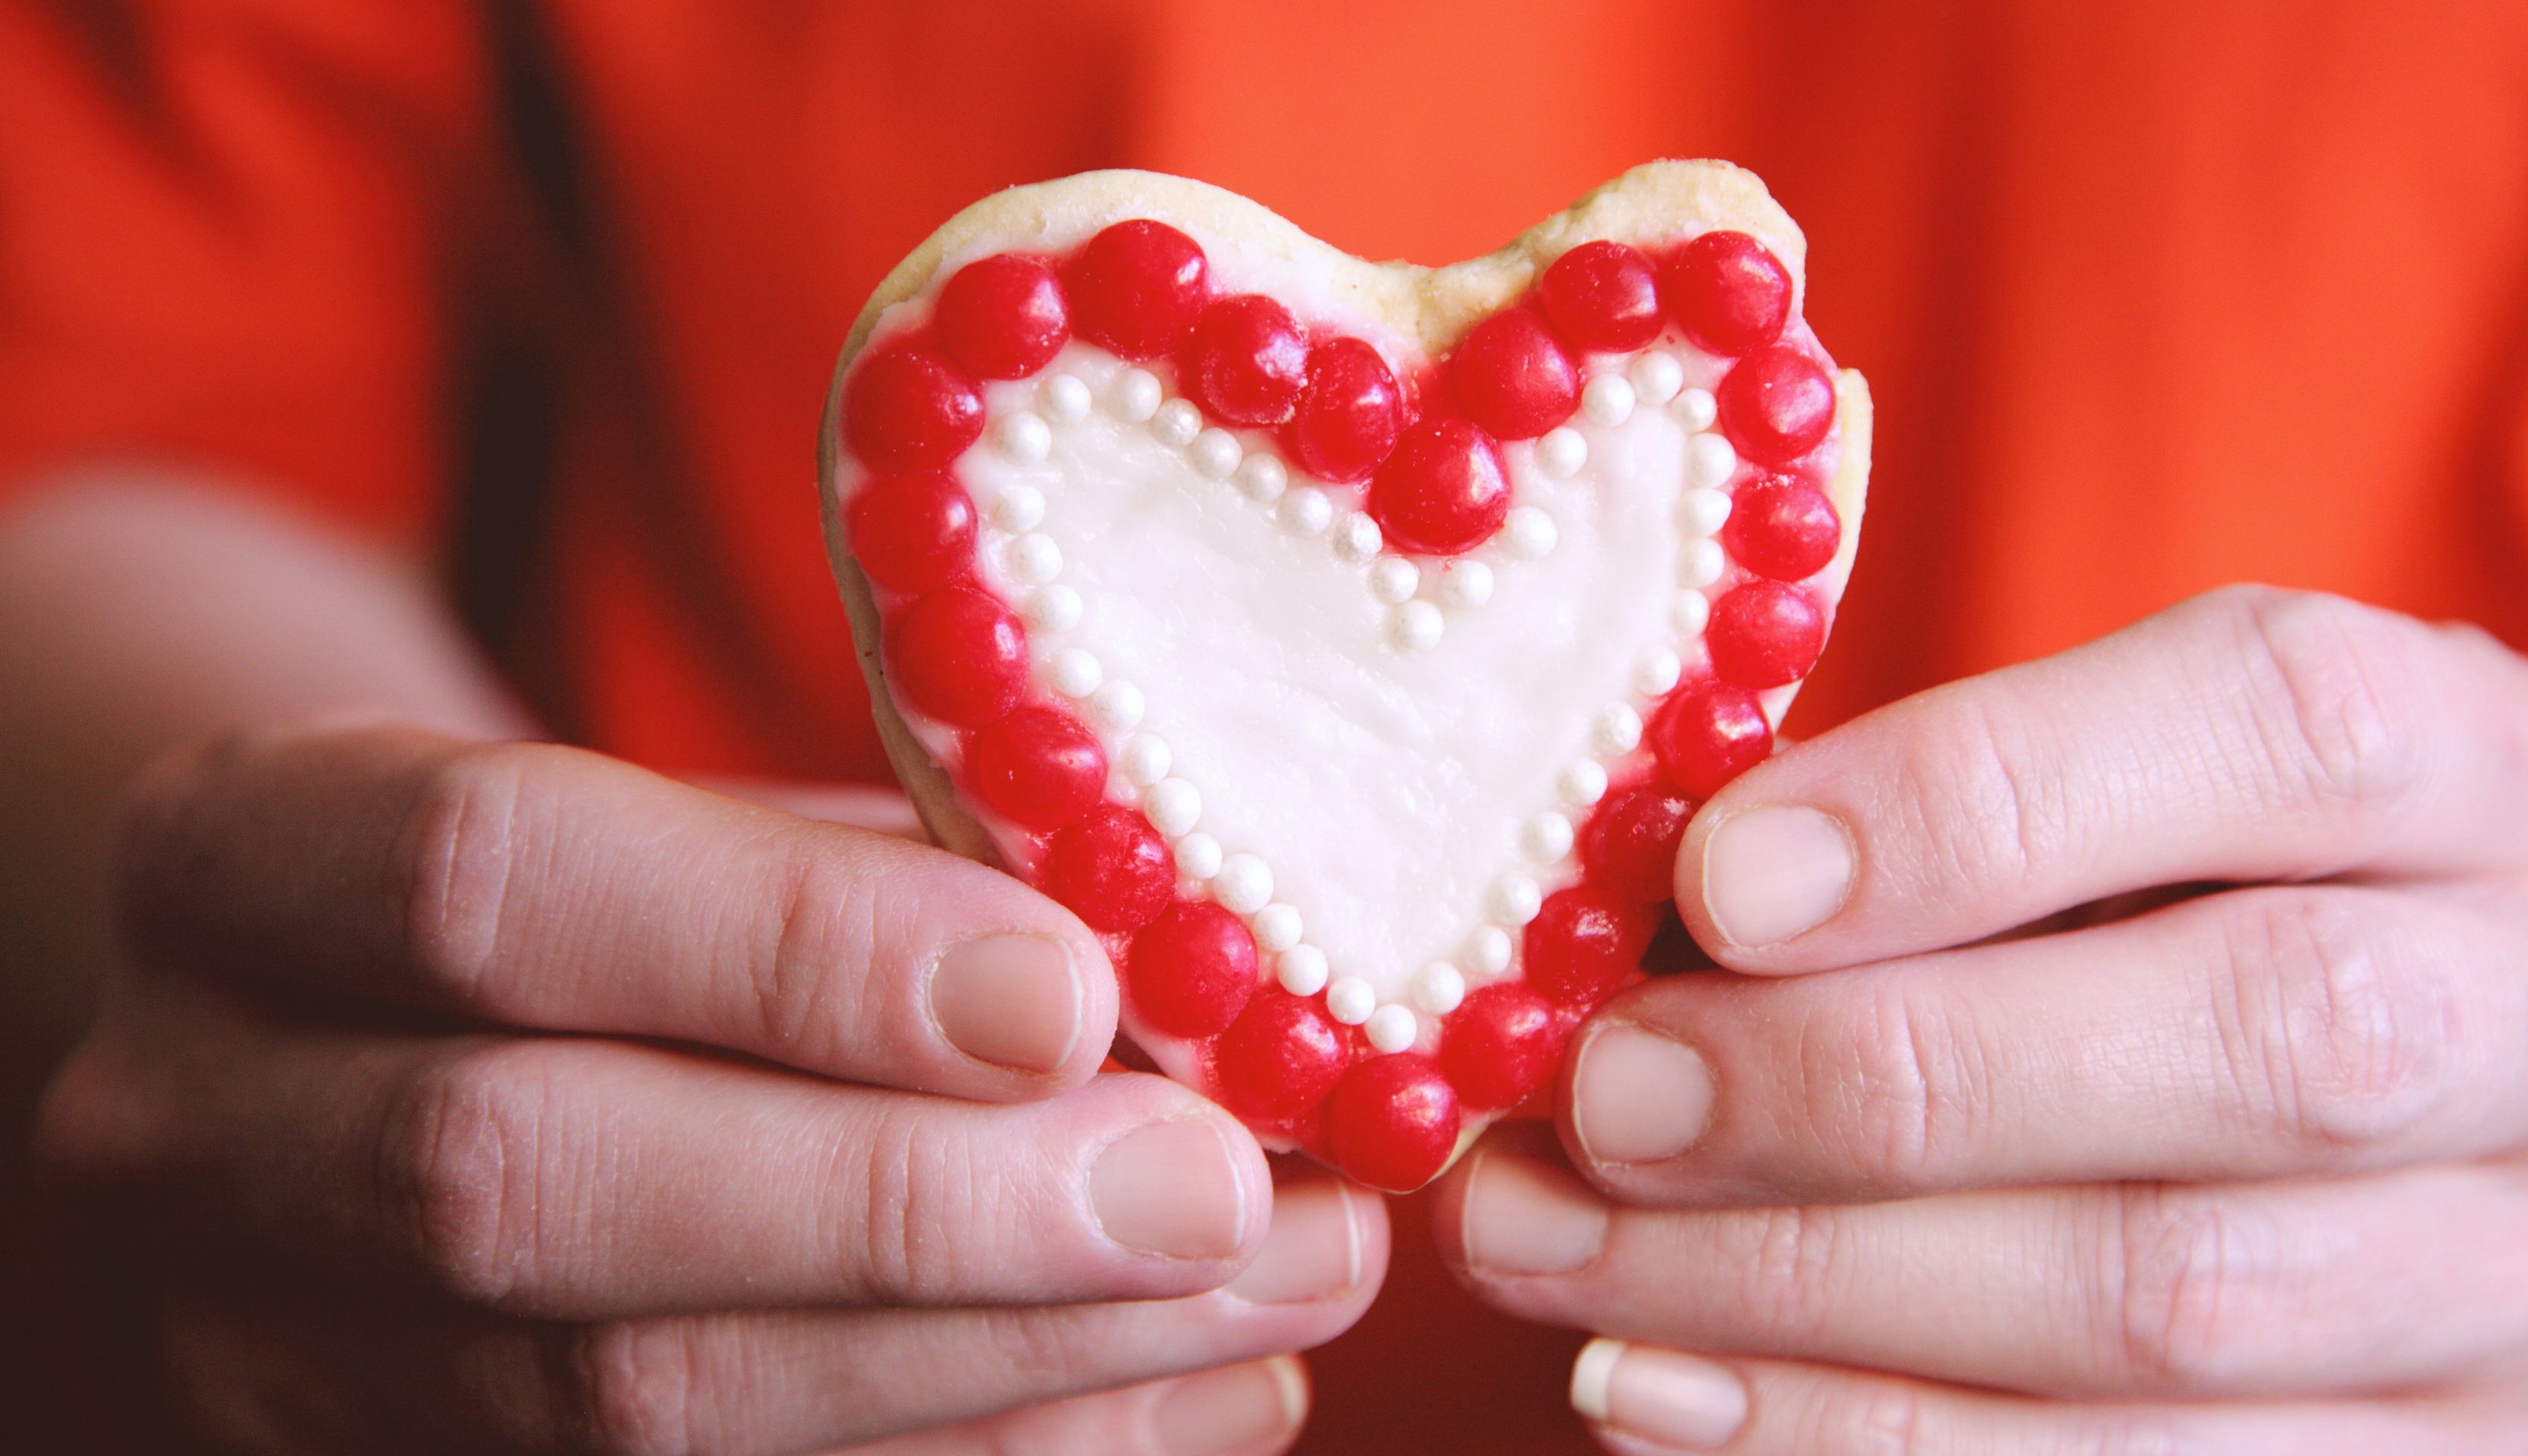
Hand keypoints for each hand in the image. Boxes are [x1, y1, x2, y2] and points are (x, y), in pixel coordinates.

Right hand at [34, 724, 1380, 1455]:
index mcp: (250, 869)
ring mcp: (281, 1358)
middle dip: (922, 1208)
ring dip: (1012, 1364)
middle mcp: (207, 1129)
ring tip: (1276, 1286)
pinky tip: (1189, 1394)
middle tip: (1220, 1191)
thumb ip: (882, 884)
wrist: (361, 1069)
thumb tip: (1182, 988)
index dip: (794, 951)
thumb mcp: (687, 825)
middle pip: (545, 1191)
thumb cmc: (596, 914)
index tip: (1071, 991)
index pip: (496, 889)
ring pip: (636, 1411)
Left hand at [1440, 587, 2527, 1452]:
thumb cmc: (2215, 903)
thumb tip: (1639, 914)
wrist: (2464, 1119)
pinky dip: (1866, 1446)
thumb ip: (1948, 814)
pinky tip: (1662, 1400)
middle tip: (1605, 1100)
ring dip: (1813, 1295)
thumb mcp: (2136, 789)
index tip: (1714, 880)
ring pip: (2180, 1303)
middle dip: (1875, 1081)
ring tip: (1556, 1253)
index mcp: (2504, 769)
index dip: (1981, 803)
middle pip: (2262, 1040)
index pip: (2281, 730)